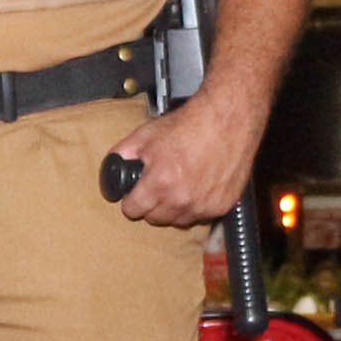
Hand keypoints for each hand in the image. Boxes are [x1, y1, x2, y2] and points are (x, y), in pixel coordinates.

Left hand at [107, 94, 255, 227]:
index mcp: (160, 182)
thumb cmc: (190, 124)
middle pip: (155, 219)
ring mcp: (204, 205)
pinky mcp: (222, 205)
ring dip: (174, 209)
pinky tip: (197, 187)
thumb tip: (112, 167)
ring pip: (179, 220)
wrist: (228, 119)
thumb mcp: (147, 134)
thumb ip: (123, 153)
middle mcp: (182, 199)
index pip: (133, 211)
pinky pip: (201, 216)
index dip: (131, 202)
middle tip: (158, 187)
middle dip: (152, 205)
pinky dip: (197, 206)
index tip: (135, 197)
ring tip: (178, 186)